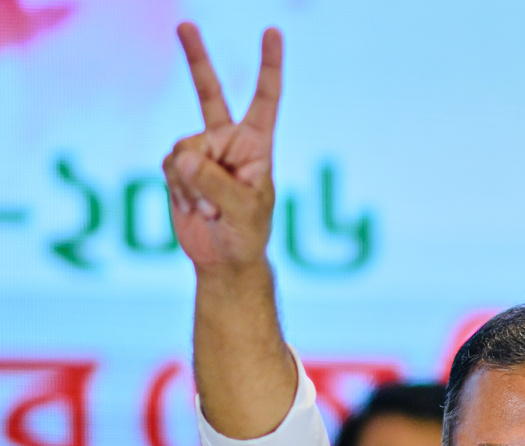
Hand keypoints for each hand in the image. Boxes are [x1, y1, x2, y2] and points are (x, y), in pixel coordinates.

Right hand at [163, 22, 282, 270]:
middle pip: (209, 93)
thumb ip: (214, 184)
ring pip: (182, 148)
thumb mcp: (241, 212)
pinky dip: (178, 188)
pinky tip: (193, 207)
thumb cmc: (246, 236)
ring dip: (191, 182)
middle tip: (186, 25)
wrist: (223, 259)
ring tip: (209, 208)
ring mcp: (202, 153)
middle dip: (196, 59)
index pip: (265, 99)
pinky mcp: (180, 168)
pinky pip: (169, 165)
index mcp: (256, 145)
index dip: (268, 65)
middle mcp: (228, 142)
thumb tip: (183, 157)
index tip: (272, 31)